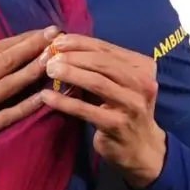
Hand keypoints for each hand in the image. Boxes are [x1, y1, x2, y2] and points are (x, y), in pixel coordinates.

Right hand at [0, 26, 58, 169]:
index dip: (24, 39)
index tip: (44, 31)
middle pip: (10, 62)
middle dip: (37, 48)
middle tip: (60, 38)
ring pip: (12, 85)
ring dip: (36, 71)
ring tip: (58, 60)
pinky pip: (5, 117)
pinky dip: (26, 108)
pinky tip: (44, 100)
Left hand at [39, 34, 167, 187]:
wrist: (142, 148)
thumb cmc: (124, 108)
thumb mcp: (119, 83)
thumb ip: (100, 65)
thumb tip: (64, 46)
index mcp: (143, 67)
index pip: (108, 49)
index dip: (81, 42)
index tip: (58, 41)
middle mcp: (143, 83)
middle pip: (103, 63)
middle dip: (74, 56)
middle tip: (51, 56)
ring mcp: (132, 105)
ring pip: (97, 82)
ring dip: (70, 73)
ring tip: (49, 70)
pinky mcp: (117, 125)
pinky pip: (86, 110)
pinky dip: (64, 101)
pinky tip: (47, 96)